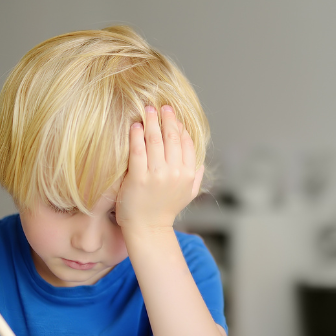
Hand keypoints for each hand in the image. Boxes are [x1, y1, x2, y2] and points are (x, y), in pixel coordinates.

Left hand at [117, 105, 203, 234]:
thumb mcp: (188, 193)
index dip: (181, 128)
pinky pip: (138, 150)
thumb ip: (196, 174)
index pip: (187, 143)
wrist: (148, 229)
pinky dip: (137, 135)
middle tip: (162, 106)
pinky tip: (136, 126)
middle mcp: (175, 173)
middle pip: (172, 138)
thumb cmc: (166, 209)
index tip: (174, 117)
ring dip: (152, 121)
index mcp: (188, 174)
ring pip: (155, 140)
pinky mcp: (138, 178)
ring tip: (148, 109)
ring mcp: (156, 175)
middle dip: (168, 119)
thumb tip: (199, 158)